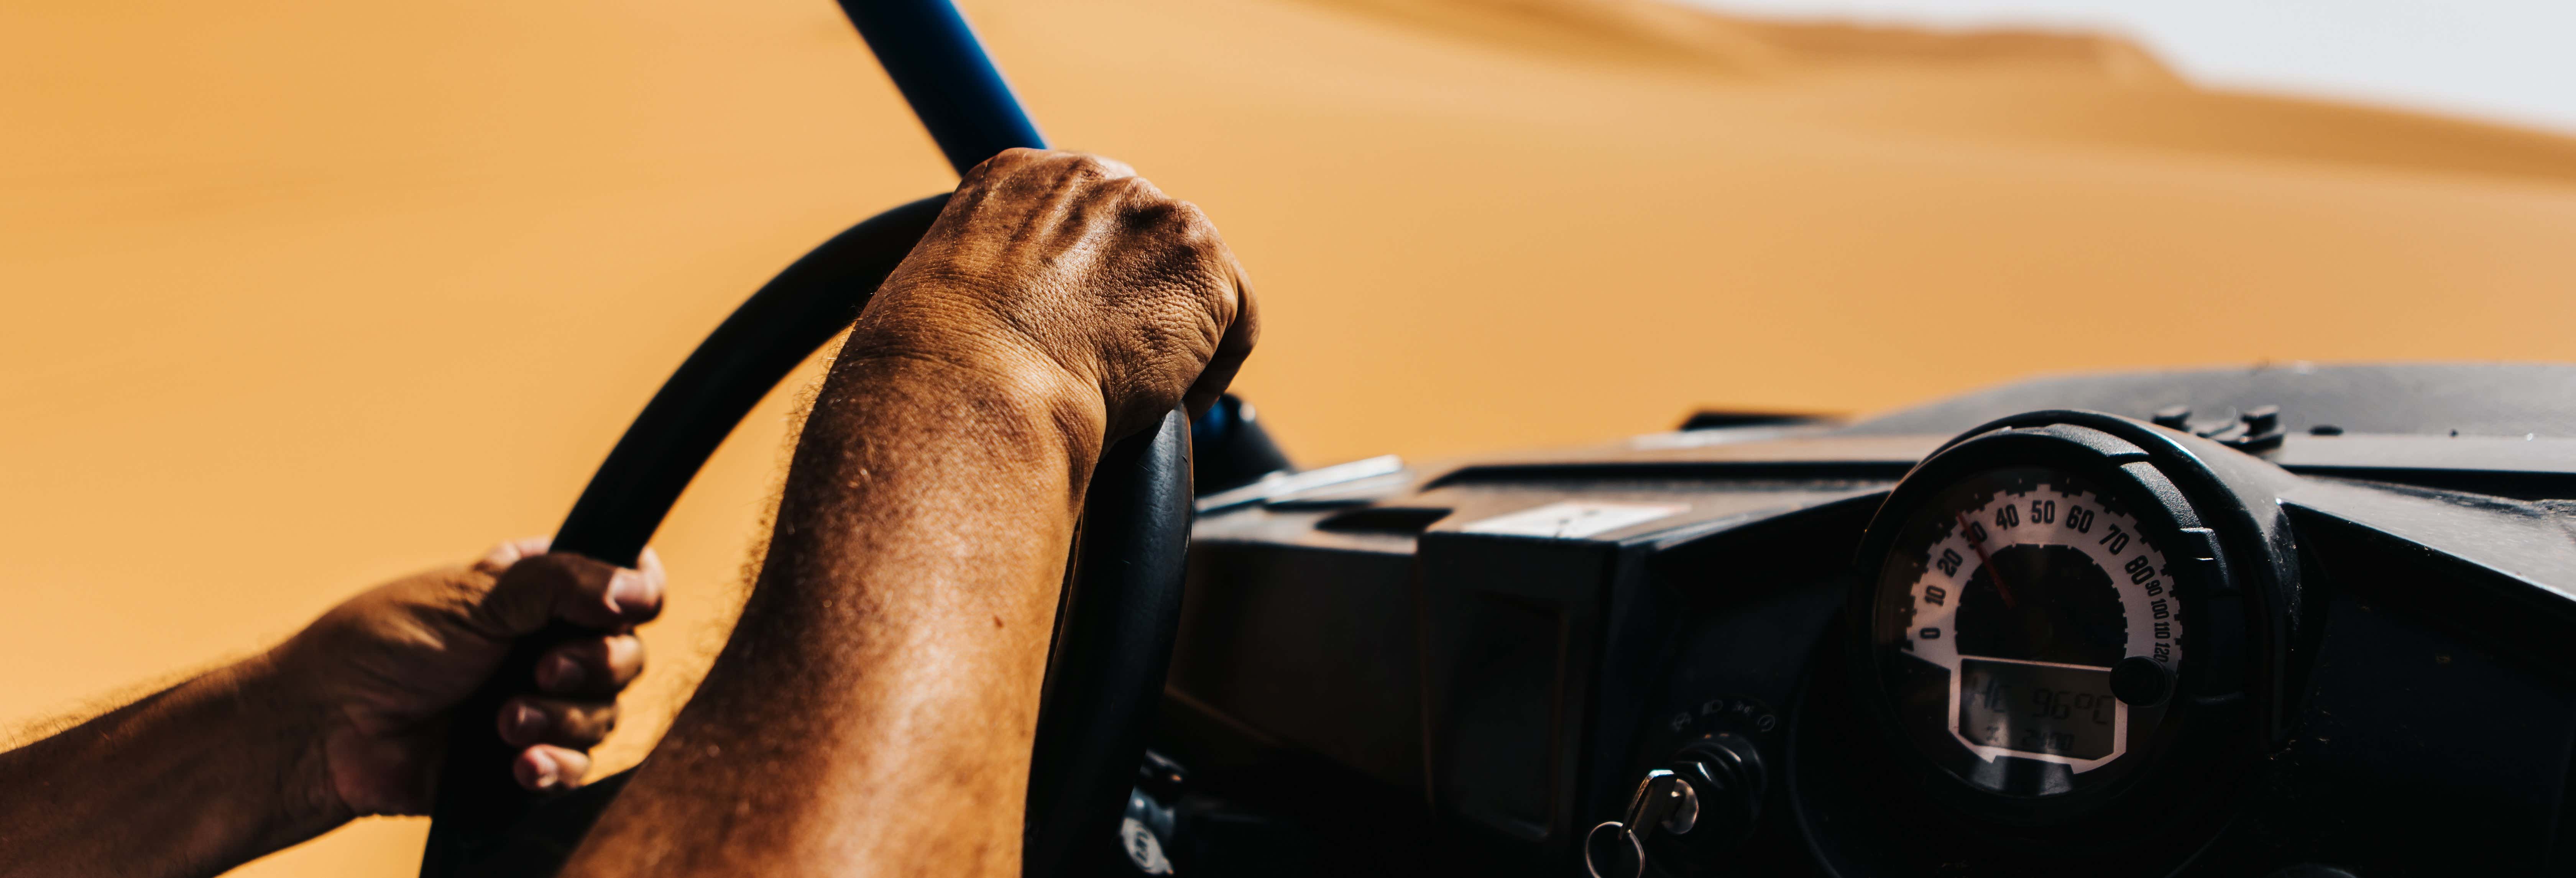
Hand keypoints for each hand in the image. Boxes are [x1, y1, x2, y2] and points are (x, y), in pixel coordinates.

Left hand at [267, 538, 663, 815]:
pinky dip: (555, 765)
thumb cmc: (385, 646)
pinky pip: (575, 768)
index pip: (623, 584)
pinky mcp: (524, 760)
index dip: (638, 594)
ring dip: (562, 719)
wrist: (328, 728)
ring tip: (503, 720)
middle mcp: (546, 645)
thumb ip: (564, 582)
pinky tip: (521, 762)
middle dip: (594, 666)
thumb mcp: (477, 595)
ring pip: (605, 715)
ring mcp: (538, 704)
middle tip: (541, 670)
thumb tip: (638, 588)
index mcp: (539, 592)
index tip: (628, 604)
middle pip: (626, 655)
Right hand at [852, 148, 1259, 442]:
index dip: (1089, 280)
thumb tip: (1019, 326)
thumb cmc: (945, 371)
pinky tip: (1171, 403)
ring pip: (1190, 279)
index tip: (1083, 325)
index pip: (1081, 217)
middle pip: (1143, 239)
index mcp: (1018, 176)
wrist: (978, 388)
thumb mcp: (951, 300)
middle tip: (1117, 365)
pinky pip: (1232, 320)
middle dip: (1136, 300)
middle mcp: (1092, 177)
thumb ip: (998, 285)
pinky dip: (1210, 370)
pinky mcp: (1202, 260)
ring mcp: (1154, 212)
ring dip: (1174, 336)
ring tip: (1140, 391)